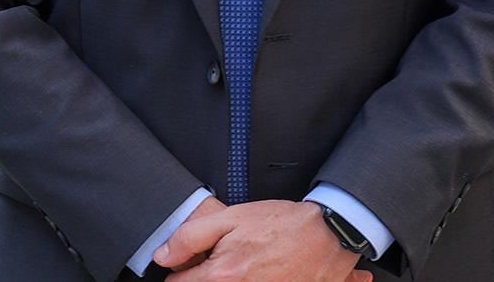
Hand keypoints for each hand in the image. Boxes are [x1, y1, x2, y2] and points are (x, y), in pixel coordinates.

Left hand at [152, 198, 370, 280]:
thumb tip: (163, 256)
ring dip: (229, 280)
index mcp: (222, 275)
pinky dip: (254, 281)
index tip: (192, 261)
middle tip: (222, 261)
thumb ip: (190, 237)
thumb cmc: (283, 223)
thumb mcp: (231, 217)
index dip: (182, 270)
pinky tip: (262, 273)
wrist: (329, 235)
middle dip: (205, 276)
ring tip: (246, 265)